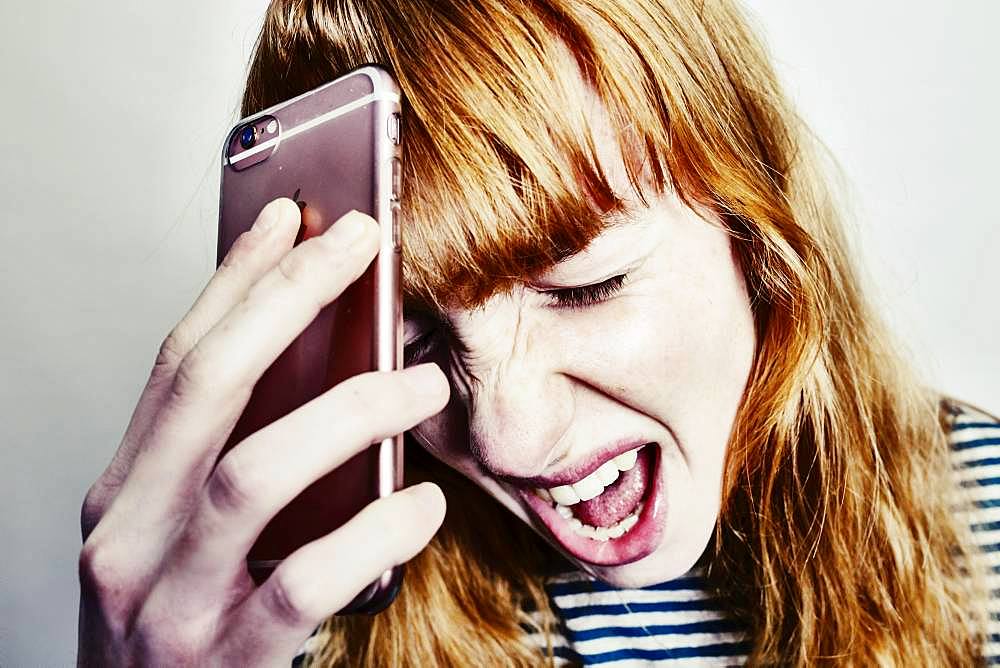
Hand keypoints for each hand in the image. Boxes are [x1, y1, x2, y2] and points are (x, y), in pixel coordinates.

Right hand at [77, 200, 448, 666]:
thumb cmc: (181, 622)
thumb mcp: (184, 529)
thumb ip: (232, 450)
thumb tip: (318, 355)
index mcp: (127, 491)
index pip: (181, 360)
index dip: (237, 280)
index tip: (291, 217)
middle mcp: (131, 536)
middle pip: (208, 387)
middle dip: (285, 301)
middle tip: (358, 246)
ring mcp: (173, 599)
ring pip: (253, 474)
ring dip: (349, 412)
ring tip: (420, 382)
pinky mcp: (227, 658)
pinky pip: (306, 578)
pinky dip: (376, 528)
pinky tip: (422, 503)